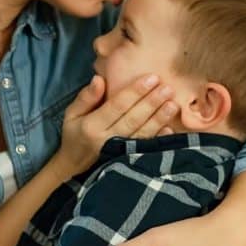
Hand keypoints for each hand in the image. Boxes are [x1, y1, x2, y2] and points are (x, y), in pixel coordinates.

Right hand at [51, 74, 177, 180]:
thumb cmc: (75, 135)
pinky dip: (158, 140)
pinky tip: (169, 129)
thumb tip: (99, 78)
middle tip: (168, 87)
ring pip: (142, 134)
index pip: (117, 105)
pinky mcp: (128, 161)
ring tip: (173, 104)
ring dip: (159, 119)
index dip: (135, 92)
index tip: (151, 78)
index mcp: (92, 126)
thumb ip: (86, 97)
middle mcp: (108, 139)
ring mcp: (119, 153)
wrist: (74, 168)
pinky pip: (145, 150)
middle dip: (152, 102)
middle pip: (133, 119)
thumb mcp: (72, 114)